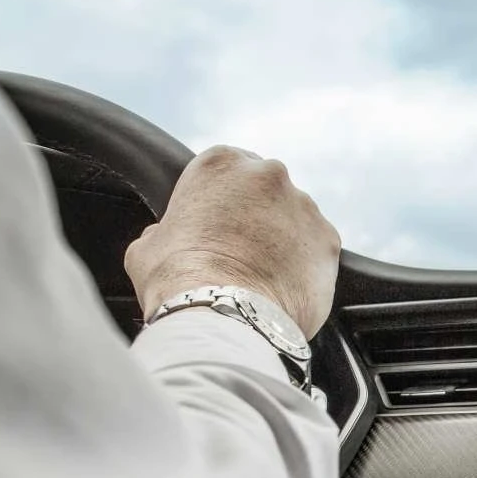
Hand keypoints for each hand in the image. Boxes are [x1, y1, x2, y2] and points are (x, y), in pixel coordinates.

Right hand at [125, 145, 340, 336]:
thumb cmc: (177, 280)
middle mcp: (268, 174)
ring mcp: (304, 205)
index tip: (222, 225)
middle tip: (243, 252)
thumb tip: (163, 238)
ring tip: (264, 276)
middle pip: (268, 192)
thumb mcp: (147, 245)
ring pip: (297, 220)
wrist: (223, 314)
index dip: (226, 201)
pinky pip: (319, 250)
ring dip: (286, 242)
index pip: (230, 171)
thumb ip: (163, 231)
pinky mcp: (330, 240)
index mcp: (220, 163)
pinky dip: (307, 267)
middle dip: (259, 218)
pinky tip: (285, 287)